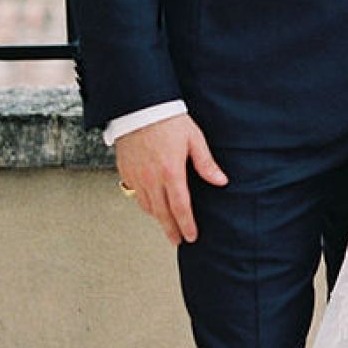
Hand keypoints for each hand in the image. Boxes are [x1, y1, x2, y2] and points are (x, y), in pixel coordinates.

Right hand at [114, 113, 227, 244]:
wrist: (139, 107)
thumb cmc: (168, 120)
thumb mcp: (194, 139)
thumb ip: (206, 164)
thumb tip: (221, 181)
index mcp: (171, 172)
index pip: (180, 207)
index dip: (186, 225)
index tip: (191, 236)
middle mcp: (151, 178)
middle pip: (162, 213)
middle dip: (171, 230)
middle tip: (178, 240)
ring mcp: (136, 176)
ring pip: (147, 206)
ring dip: (158, 218)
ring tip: (167, 225)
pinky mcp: (125, 171)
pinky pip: (135, 194)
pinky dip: (144, 204)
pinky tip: (151, 205)